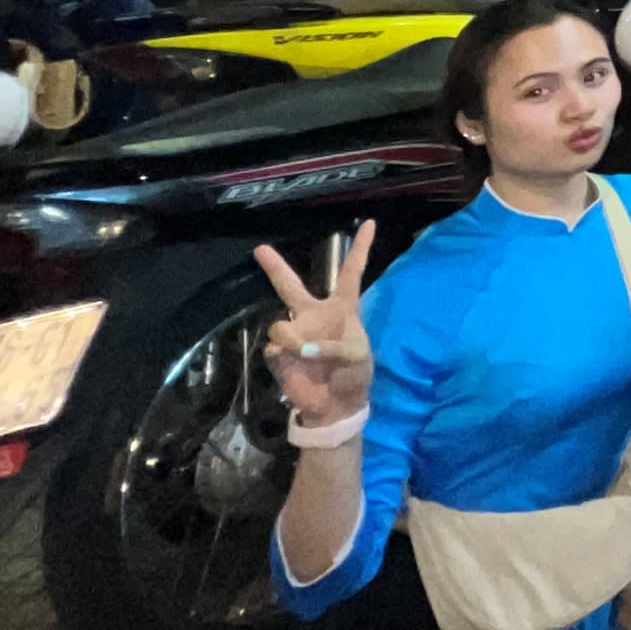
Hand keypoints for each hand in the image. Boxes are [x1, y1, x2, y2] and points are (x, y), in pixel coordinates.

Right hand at [254, 220, 378, 421]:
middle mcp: (314, 315)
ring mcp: (294, 334)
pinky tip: (294, 365)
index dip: (361, 249)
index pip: (351, 273)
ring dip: (291, 339)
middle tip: (260, 249)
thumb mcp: (357, 356)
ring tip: (304, 354)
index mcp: (343, 308)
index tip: (370, 223)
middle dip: (275, 267)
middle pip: (291, 286)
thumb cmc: (354, 374)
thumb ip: (333, 347)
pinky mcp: (279, 354)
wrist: (336, 406)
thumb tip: (301, 347)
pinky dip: (285, 356)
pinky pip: (274, 348)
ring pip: (279, 324)